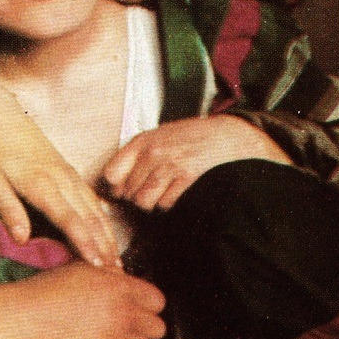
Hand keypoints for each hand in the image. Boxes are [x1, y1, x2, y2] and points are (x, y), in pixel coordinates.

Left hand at [0, 61, 119, 268]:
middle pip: (89, 217)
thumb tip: (22, 239)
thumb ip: (8, 210)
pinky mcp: (67, 169)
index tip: (98, 264)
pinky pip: (90, 195)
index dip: (85, 243)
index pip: (70, 219)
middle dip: (105, 245)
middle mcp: (61, 179)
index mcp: (42, 184)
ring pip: (94, 207)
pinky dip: (102, 215)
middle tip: (117, 272)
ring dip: (107, 233)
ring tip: (116, 258)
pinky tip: (107, 227)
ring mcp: (67, 173)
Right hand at [0, 262, 165, 338]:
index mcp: (118, 286)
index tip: (134, 312)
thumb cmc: (41, 292)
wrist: (16, 318)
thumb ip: (109, 275)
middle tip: (124, 332)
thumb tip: (126, 282)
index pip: (157, 301)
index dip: (146, 307)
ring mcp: (115, 338)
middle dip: (143, 330)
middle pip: (157, 328)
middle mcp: (122, 311)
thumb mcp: (78, 270)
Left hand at [102, 115, 291, 211]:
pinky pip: (166, 203)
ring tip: (160, 196)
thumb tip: (115, 188)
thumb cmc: (191, 137)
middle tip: (149, 192)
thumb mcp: (158, 137)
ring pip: (143, 201)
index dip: (115, 186)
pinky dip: (168, 204)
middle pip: (128, 191)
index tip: (122, 190)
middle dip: (135, 196)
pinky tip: (176, 194)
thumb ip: (136, 157)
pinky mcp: (187, 177)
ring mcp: (169, 165)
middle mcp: (152, 153)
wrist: (227, 135)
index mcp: (141, 142)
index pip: (111, 174)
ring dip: (151, 203)